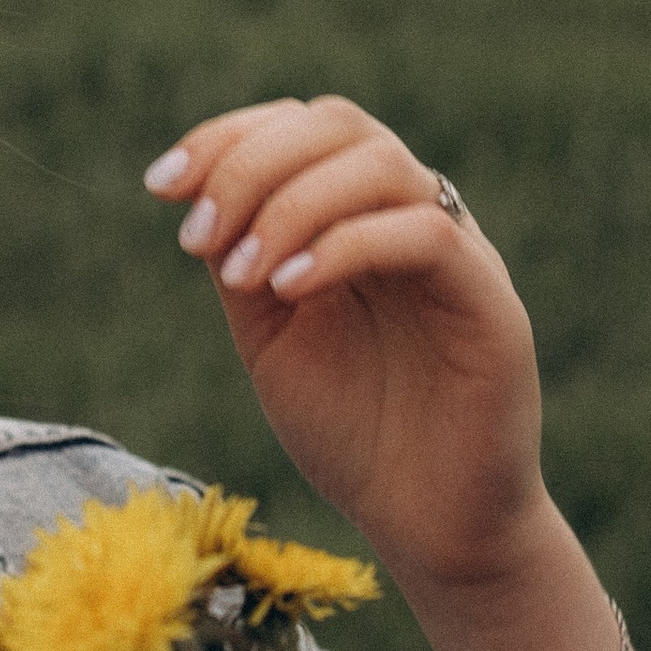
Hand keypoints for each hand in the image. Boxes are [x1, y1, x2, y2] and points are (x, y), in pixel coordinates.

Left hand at [147, 97, 545, 592]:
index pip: (302, 128)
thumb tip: (195, 194)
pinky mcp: (491, 301)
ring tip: (239, 273)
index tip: (160, 184)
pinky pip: (425, 233)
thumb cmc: (356, 434)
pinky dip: (345, 245)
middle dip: (250, 161)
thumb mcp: (273, 338)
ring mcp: (459, 252)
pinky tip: (289, 289)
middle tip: (195, 233)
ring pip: (382, 164)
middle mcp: (413, 217)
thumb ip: (244, 264)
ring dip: (290, 204)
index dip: (228, 137)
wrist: (431, 526)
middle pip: (339, 124)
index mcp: (362, 217)